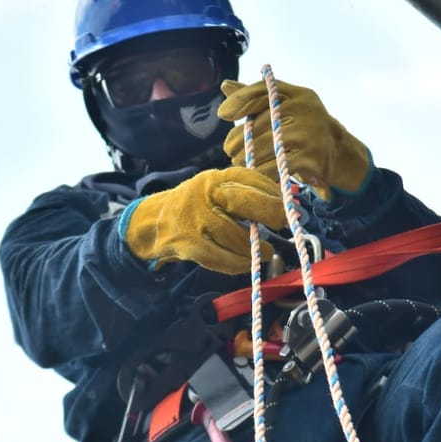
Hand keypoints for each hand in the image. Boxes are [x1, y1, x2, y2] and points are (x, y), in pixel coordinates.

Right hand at [119, 167, 286, 274]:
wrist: (154, 223)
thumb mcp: (215, 190)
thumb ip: (243, 193)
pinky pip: (222, 258)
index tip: (286, 203)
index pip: (247, 178)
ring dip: (254, 247)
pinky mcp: (191, 245)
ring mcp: (196, 221)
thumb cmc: (195, 207)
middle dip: (268, 212)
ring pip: (235, 236)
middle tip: (282, 223)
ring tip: (265, 251)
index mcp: (214, 179)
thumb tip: (283, 202)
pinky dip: (239, 263)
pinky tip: (247, 262)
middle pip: (242, 201)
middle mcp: (204, 195)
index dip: (271, 191)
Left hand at [217, 79, 371, 199]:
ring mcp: (310, 133)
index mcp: (297, 94)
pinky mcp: (311, 157)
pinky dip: (261, 172)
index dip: (240, 100)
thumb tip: (225, 85)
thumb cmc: (300, 127)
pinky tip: (255, 174)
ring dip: (246, 158)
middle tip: (229, 150)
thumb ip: (255, 98)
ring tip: (239, 162)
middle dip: (239, 140)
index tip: (222, 114)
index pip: (263, 90)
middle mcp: (305, 109)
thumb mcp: (283, 108)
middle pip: (259, 123)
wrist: (337, 151)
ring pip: (264, 146)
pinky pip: (276, 166)